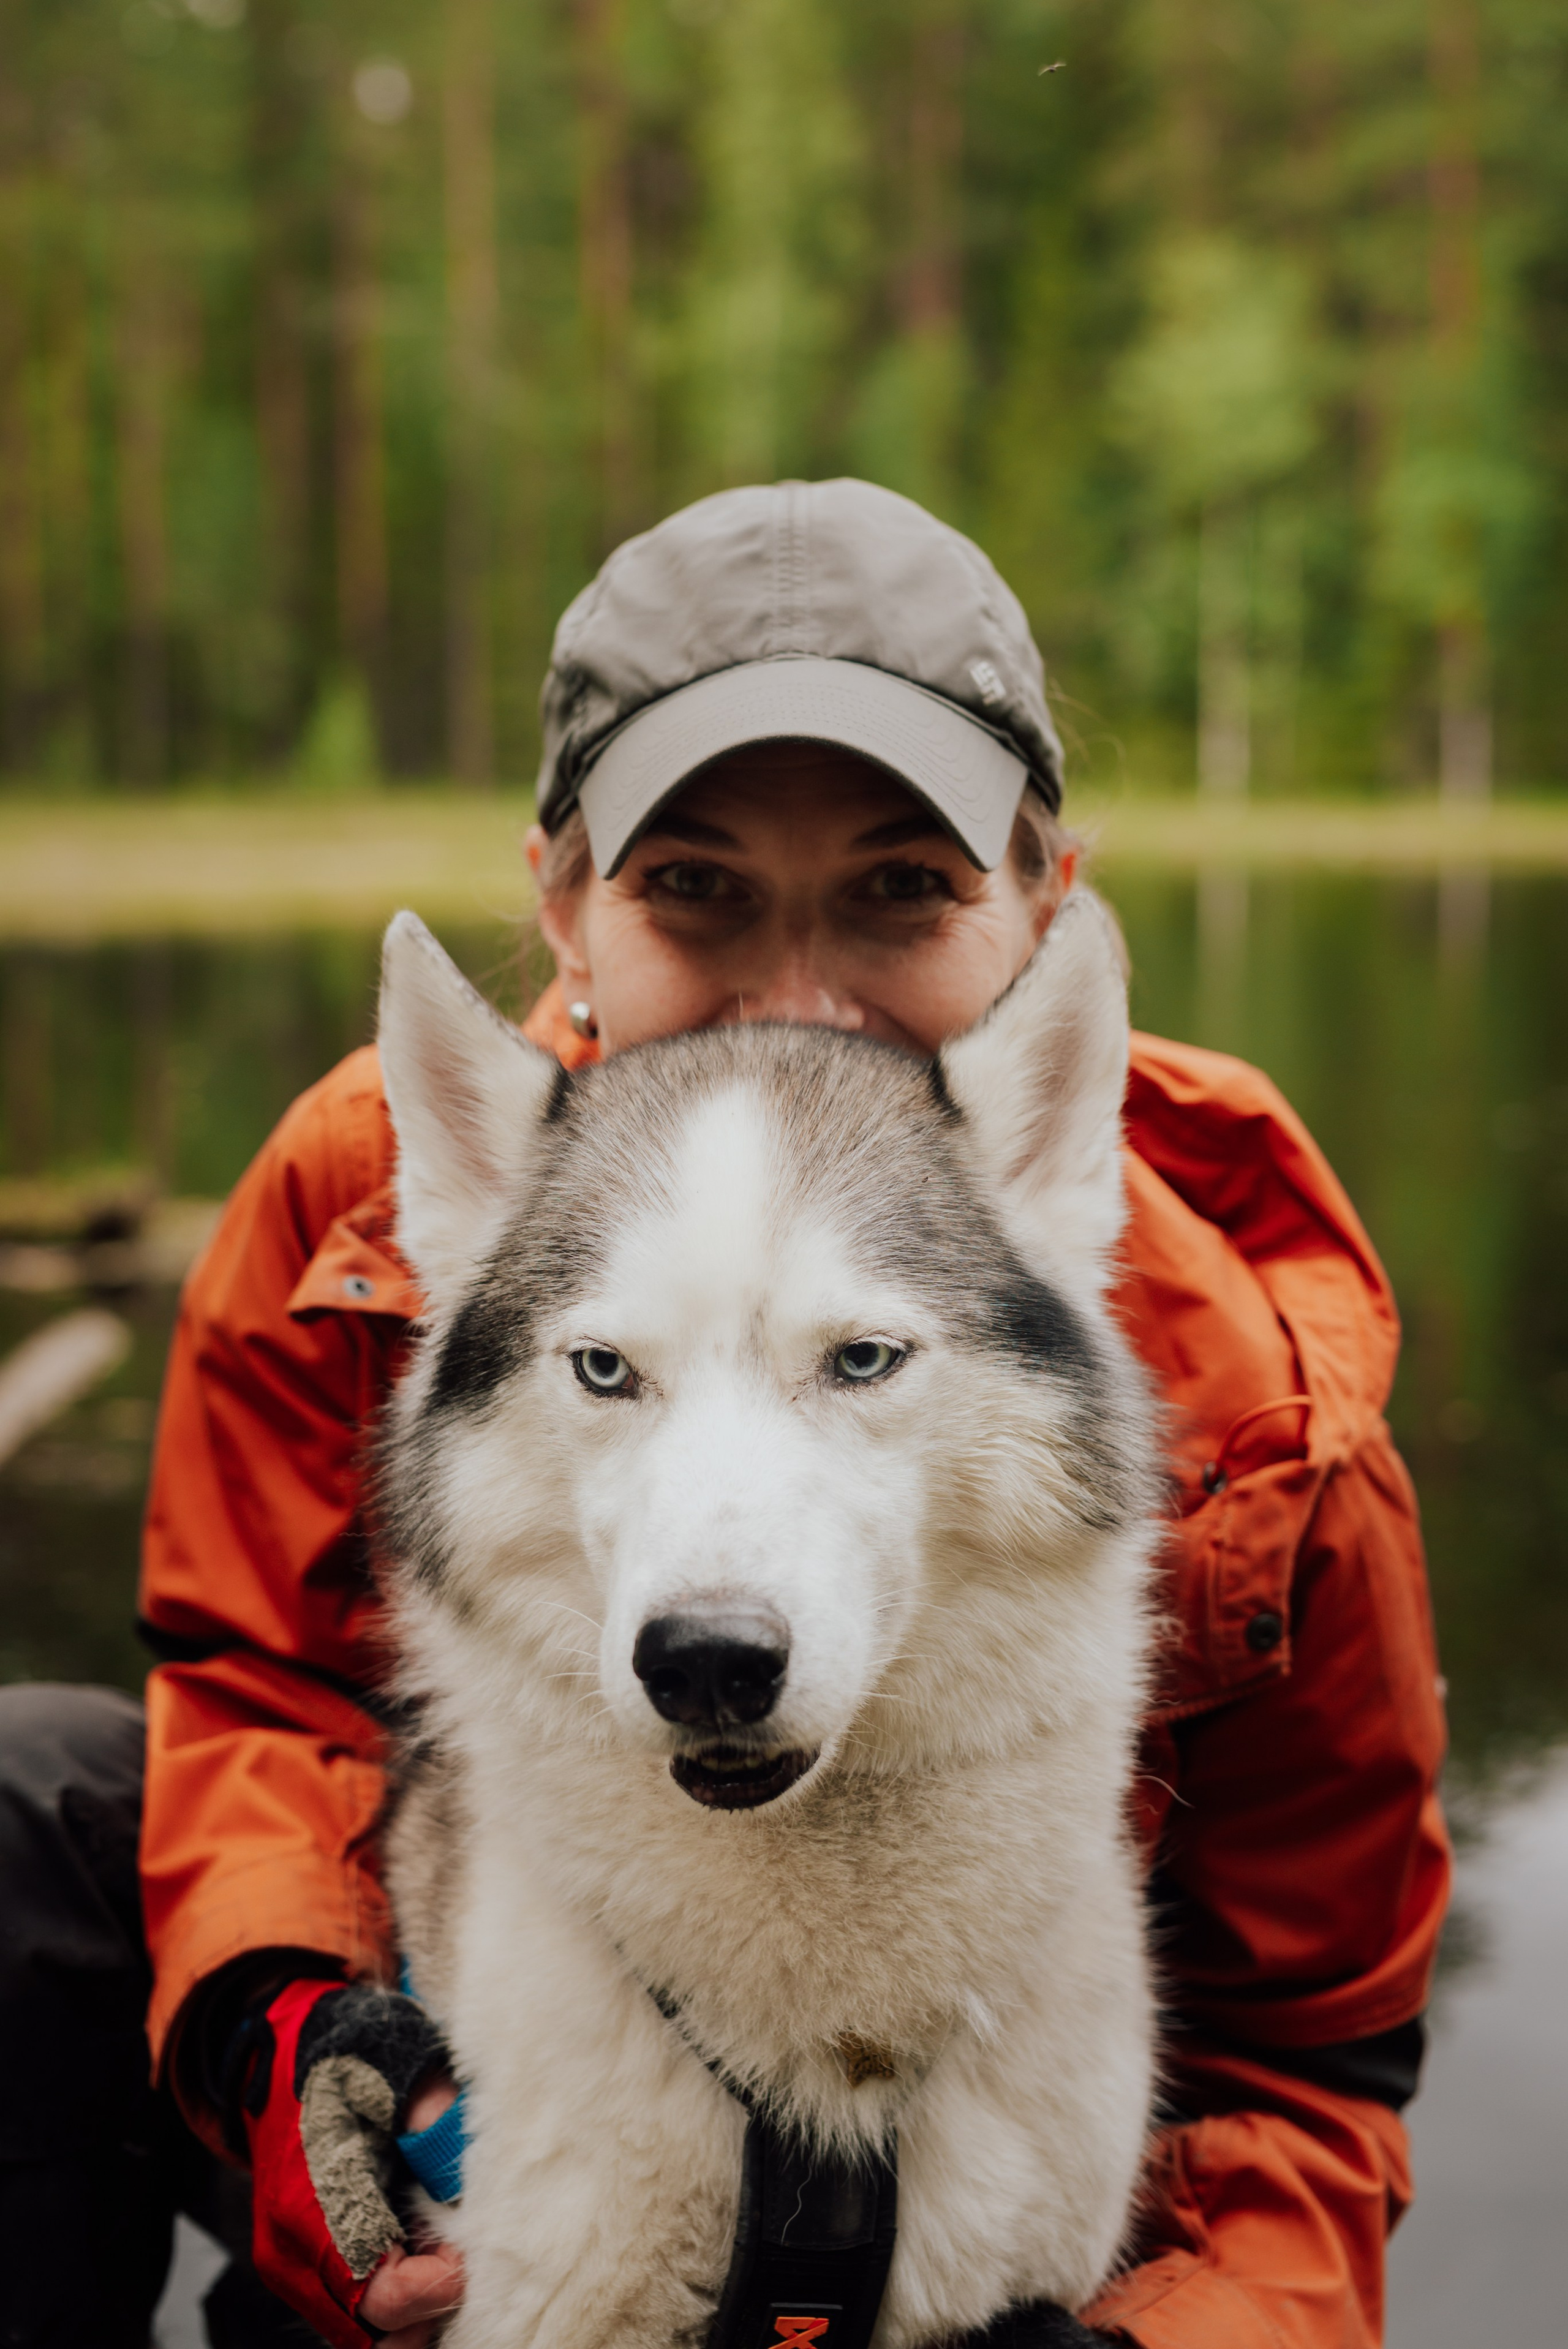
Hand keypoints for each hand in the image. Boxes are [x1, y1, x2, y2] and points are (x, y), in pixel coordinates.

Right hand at [239, 1978, 460, 2348]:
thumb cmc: (339, 2050)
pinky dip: (396, 2301)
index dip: (435, 2285)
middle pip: (372, 2330)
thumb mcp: (390, 2058)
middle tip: (466, 2256)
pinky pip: (354, 2313)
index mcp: (308, 2205)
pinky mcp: (304, 2269)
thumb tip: (464, 2153)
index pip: (379, 2295)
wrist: (279, 2049)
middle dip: (429, 2308)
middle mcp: (291, 2252)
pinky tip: (426, 2256)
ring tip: (448, 2254)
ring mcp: (293, 2266)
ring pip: (363, 2332)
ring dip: (414, 2310)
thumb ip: (430, 2107)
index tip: (467, 2252)